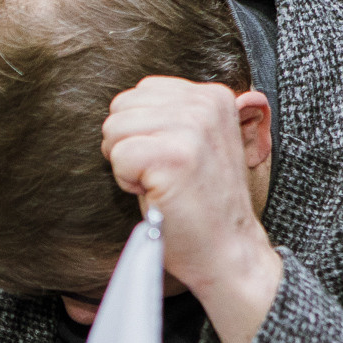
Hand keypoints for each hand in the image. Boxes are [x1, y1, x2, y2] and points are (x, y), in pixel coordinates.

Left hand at [101, 76, 281, 342]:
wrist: (228, 251)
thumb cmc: (202, 203)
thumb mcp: (196, 142)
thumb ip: (171, 113)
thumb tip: (123, 102)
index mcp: (212, 95)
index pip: (141, 91)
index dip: (141, 131)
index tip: (171, 160)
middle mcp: (204, 104)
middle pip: (121, 107)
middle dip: (129, 144)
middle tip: (163, 174)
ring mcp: (192, 127)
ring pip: (114, 129)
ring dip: (128, 163)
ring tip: (162, 183)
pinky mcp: (175, 156)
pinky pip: (118, 156)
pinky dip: (127, 182)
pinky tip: (158, 193)